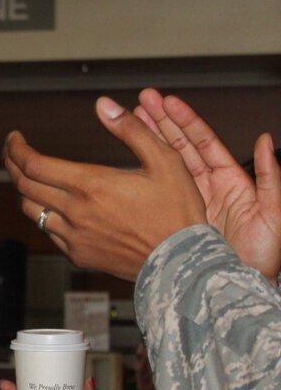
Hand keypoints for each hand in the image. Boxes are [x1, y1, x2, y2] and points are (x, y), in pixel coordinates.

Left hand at [4, 96, 206, 281]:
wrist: (182, 263)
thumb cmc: (178, 212)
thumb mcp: (166, 161)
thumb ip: (131, 130)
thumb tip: (104, 105)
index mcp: (91, 185)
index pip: (33, 164)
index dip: (16, 149)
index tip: (14, 138)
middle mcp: (76, 212)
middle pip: (24, 186)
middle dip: (12, 164)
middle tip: (13, 152)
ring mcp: (74, 236)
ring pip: (31, 210)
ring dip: (26, 191)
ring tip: (31, 176)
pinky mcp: (78, 254)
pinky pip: (49, 232)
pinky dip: (45, 214)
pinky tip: (56, 205)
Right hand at [135, 88, 280, 283]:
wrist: (234, 287)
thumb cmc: (262, 256)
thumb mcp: (273, 213)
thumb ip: (272, 176)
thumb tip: (267, 141)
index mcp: (231, 182)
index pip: (203, 142)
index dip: (184, 120)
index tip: (168, 102)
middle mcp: (206, 189)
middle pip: (179, 147)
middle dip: (160, 122)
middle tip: (142, 102)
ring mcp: (186, 204)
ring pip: (163, 166)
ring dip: (148, 141)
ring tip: (130, 121)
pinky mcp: (171, 220)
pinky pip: (153, 193)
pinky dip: (138, 176)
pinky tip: (124, 164)